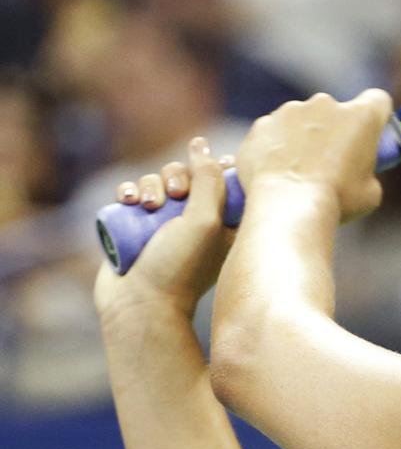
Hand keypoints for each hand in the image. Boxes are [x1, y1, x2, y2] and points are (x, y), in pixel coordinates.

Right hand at [94, 137, 235, 321]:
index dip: (214, 168)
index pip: (224, 179)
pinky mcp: (136, 226)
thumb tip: (201, 145)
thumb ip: (209, 180)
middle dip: (176, 175)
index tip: (205, 171)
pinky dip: (129, 191)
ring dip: (150, 184)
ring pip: (157, 182)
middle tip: (172, 194)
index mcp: (226, 222)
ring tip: (145, 204)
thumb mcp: (205, 220)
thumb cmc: (180, 266)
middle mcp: (197, 221)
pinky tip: (126, 199)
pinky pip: (133, 194)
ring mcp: (165, 224)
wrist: (140, 303)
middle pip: (188, 175)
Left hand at [237, 89, 391, 222]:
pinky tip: (278, 173)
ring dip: (304, 138)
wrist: (287, 207)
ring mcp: (291, 111)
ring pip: (302, 120)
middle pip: (336, 111)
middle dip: (335, 131)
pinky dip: (276, 148)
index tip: (369, 135)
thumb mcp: (370, 192)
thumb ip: (367, 172)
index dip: (375, 118)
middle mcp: (326, 104)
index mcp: (361, 116)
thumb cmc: (335, 201)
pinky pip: (274, 133)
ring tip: (300, 172)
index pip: (378, 101)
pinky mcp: (263, 125)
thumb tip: (358, 174)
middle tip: (332, 163)